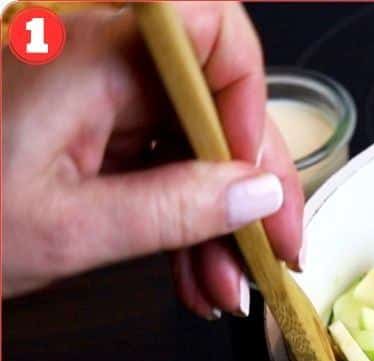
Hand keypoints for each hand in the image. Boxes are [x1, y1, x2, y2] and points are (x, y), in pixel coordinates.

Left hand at [1, 2, 303, 317]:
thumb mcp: (69, 229)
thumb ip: (175, 209)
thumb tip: (255, 195)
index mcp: (91, 59)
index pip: (212, 32)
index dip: (250, 99)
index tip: (255, 174)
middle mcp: (99, 63)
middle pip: (216, 101)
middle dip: (250, 182)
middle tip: (273, 250)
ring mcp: (95, 98)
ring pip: (196, 141)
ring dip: (222, 215)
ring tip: (227, 284)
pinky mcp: (90, 131)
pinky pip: (163, 162)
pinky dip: (186, 218)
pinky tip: (197, 272)